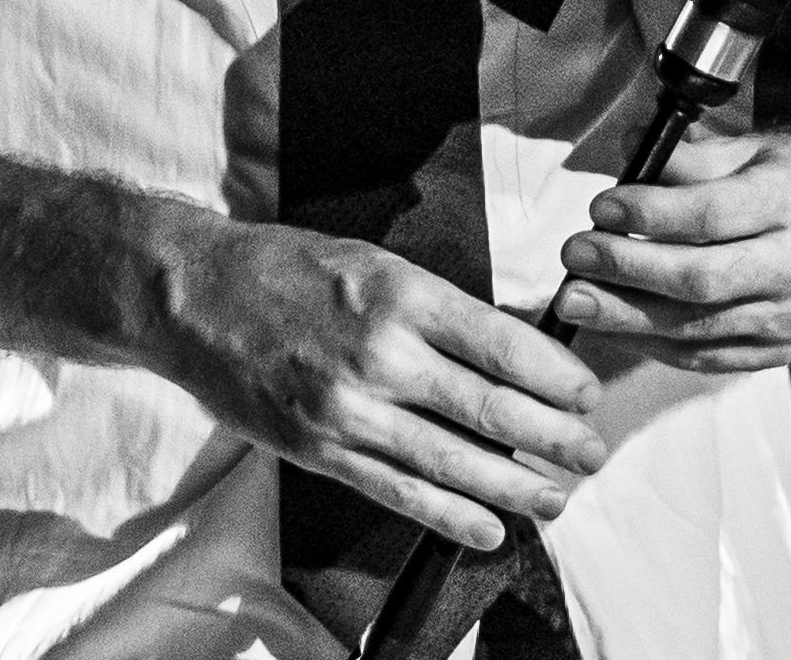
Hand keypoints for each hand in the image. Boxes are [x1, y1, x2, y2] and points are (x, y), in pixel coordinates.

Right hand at [152, 220, 606, 550]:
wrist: (197, 298)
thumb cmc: (289, 271)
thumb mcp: (375, 263)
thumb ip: (439, 307)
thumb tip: (514, 343)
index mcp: (402, 293)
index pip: (502, 342)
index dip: (555, 377)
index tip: (587, 394)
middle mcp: (381, 353)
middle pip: (490, 408)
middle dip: (554, 438)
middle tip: (593, 453)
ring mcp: (349, 407)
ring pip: (452, 461)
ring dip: (516, 487)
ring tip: (557, 498)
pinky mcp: (321, 449)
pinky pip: (399, 492)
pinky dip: (451, 515)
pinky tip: (489, 528)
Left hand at [550, 129, 790, 373]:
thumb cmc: (789, 178)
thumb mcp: (748, 147)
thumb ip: (687, 153)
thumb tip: (625, 149)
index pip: (711, 215)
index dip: (650, 216)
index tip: (601, 208)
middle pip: (700, 280)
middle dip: (628, 271)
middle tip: (575, 258)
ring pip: (697, 327)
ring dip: (627, 316)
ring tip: (577, 300)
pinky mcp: (780, 350)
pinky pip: (706, 356)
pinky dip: (655, 344)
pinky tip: (616, 325)